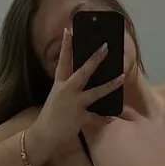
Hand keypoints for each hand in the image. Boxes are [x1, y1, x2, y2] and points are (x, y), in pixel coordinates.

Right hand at [27, 28, 124, 161]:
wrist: (43, 135)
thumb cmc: (51, 115)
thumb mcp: (56, 96)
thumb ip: (67, 87)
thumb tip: (79, 80)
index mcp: (60, 83)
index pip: (63, 61)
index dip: (66, 46)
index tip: (69, 30)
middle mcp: (67, 90)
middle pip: (83, 72)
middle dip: (95, 59)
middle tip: (106, 47)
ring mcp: (74, 104)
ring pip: (95, 92)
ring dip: (110, 85)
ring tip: (121, 78)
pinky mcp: (79, 118)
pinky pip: (96, 118)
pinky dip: (104, 119)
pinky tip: (112, 118)